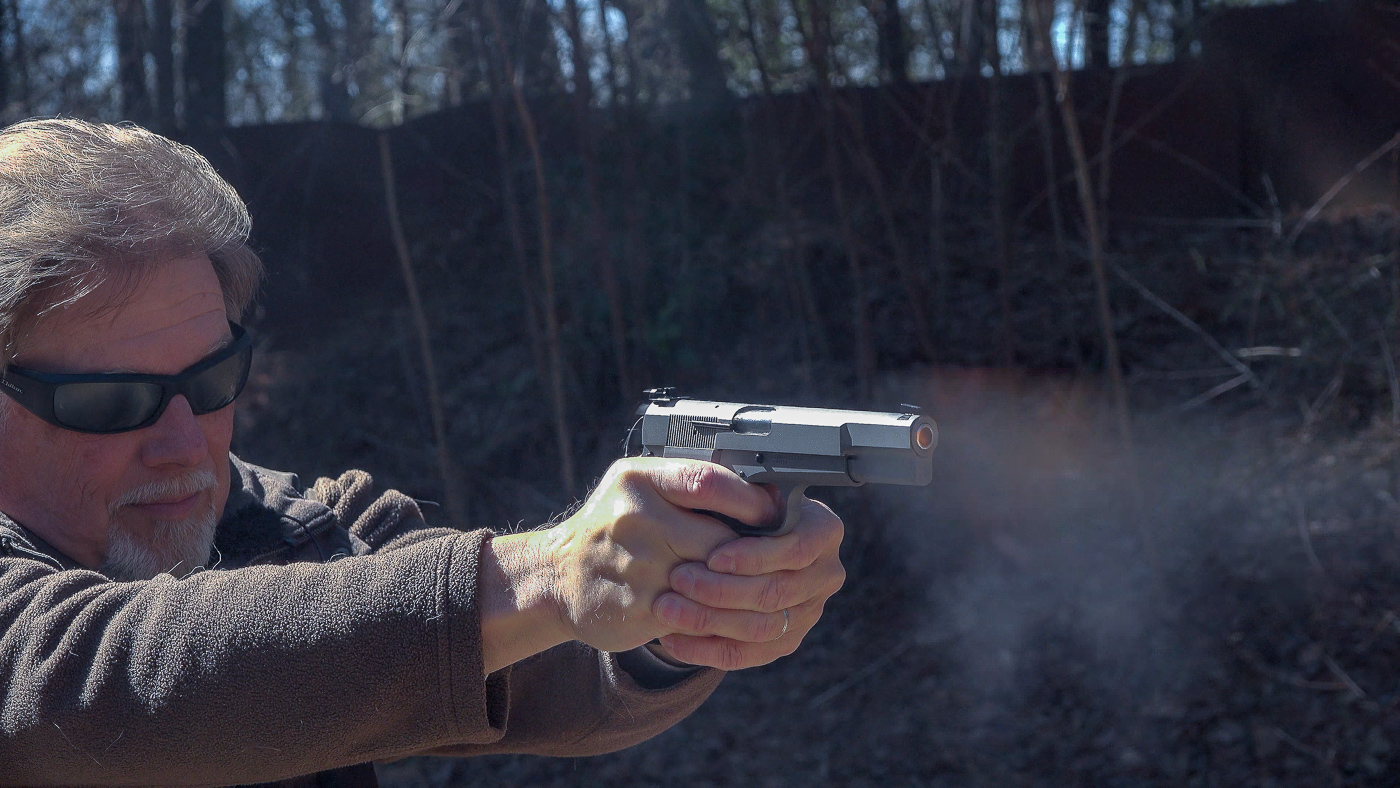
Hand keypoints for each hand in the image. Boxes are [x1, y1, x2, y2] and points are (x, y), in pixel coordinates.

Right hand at [536, 457, 779, 653]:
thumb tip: (762, 493)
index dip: (749, 500)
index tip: (772, 512)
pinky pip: (695, 613)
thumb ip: (688, 483)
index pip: (708, 482)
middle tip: (776, 558)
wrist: (557, 576)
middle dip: (752, 554)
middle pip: (720, 539)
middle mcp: (634, 517)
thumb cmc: (614, 525)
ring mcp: (634, 565)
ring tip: (758, 587)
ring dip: (739, 589)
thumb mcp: (639, 486)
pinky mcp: (637, 606)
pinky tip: (726, 611)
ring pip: (713, 582)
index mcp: (639, 479)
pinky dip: (716, 615)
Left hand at [651, 497, 845, 669]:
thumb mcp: (745, 492)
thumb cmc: (742, 509)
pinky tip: (673, 637)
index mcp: (823, 531)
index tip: (713, 556)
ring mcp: (808, 613)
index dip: (754, 556)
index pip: (795, 550)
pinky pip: (744, 655)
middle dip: (721, 589)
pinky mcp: (785, 642)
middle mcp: (824, 574)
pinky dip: (704, 649)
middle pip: (775, 592)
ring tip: (667, 608)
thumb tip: (722, 494)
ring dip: (708, 620)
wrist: (746, 541)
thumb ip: (741, 494)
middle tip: (677, 579)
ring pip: (759, 628)